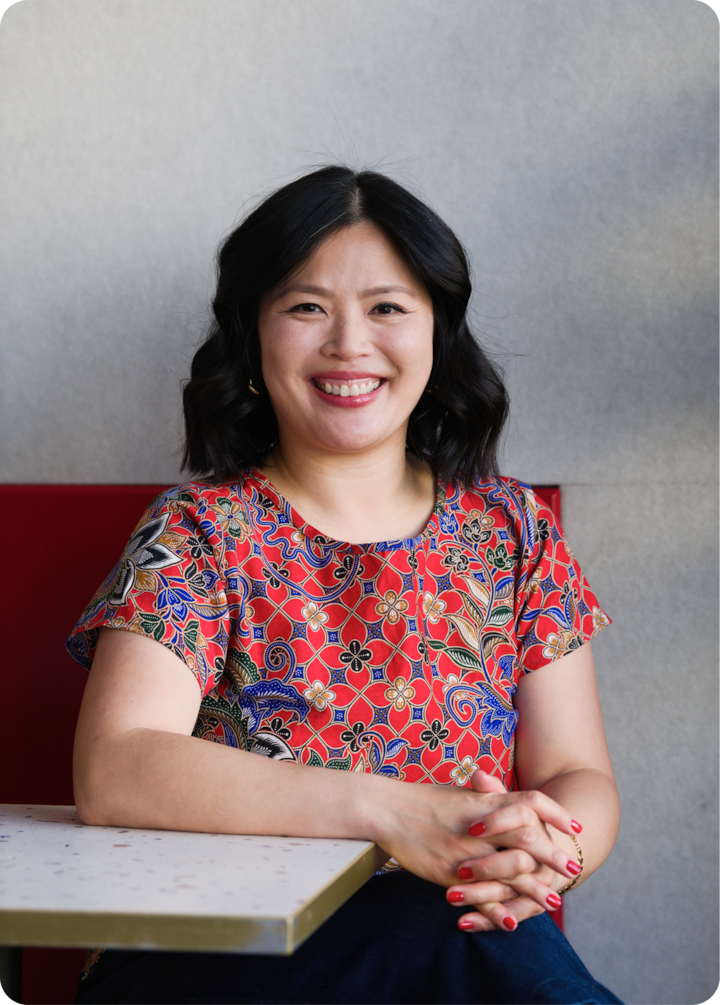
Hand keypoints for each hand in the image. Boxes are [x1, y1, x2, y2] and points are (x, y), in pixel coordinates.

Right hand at [369, 766, 579, 905]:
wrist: (388, 809)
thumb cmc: (423, 800)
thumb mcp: (458, 793)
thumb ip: (484, 795)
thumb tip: (501, 790)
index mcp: (485, 802)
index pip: (530, 803)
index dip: (555, 814)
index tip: (574, 826)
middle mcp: (481, 826)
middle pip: (528, 838)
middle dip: (553, 855)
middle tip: (573, 869)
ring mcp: (467, 851)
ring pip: (510, 871)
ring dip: (535, 889)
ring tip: (555, 902)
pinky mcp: (450, 873)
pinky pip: (480, 896)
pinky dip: (497, 910)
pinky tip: (512, 923)